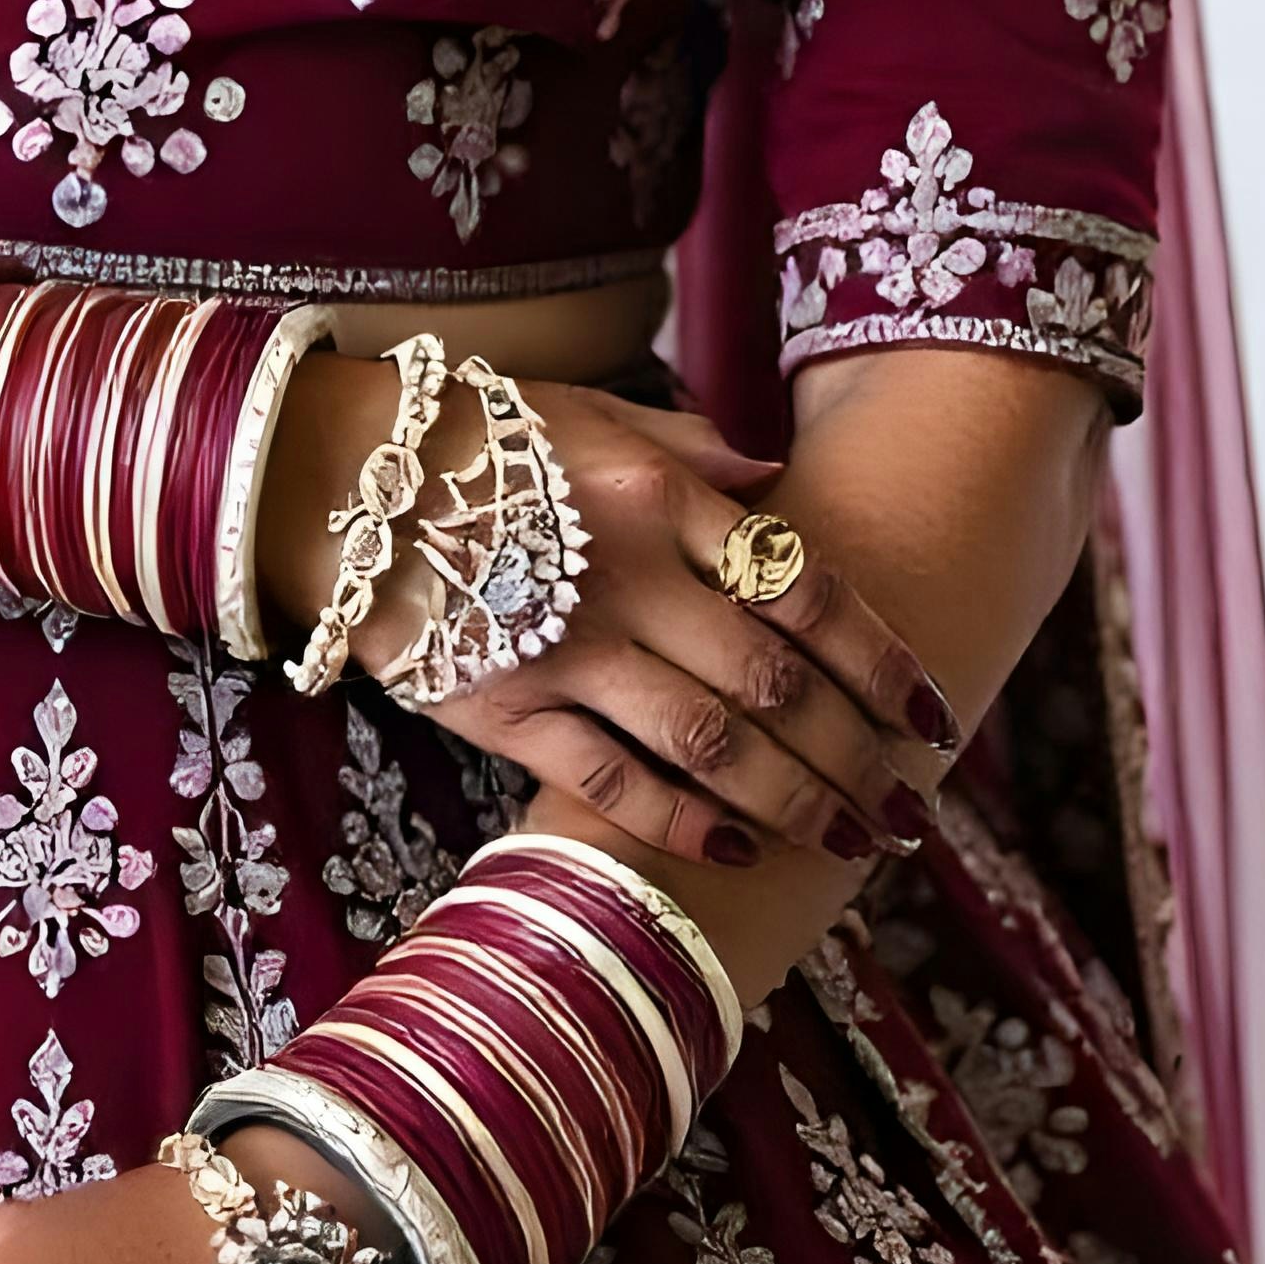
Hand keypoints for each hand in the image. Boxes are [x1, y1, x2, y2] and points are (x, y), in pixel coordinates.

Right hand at [263, 356, 956, 867]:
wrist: (328, 478)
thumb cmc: (473, 437)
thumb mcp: (590, 415)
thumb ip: (691, 451)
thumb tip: (779, 485)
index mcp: (662, 496)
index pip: (808, 589)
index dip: (884, 663)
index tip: (936, 717)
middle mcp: (627, 574)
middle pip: (777, 683)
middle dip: (859, 756)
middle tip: (910, 809)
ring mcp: (564, 649)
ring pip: (712, 745)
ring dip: (795, 803)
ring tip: (851, 841)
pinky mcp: (502, 710)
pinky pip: (611, 782)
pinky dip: (681, 822)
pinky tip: (733, 848)